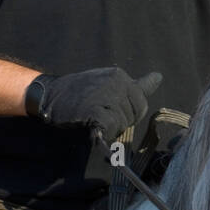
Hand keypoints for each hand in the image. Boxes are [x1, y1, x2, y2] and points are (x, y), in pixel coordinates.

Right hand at [25, 66, 161, 141]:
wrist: (50, 94)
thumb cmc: (80, 91)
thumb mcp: (109, 82)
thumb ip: (135, 85)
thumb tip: (159, 77)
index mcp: (121, 76)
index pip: (140, 101)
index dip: (129, 110)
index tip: (111, 107)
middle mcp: (117, 83)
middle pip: (135, 114)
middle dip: (122, 120)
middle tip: (99, 113)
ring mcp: (107, 96)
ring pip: (123, 123)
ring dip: (110, 127)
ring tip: (91, 116)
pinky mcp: (96, 111)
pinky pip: (111, 128)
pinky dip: (104, 133)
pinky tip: (94, 128)